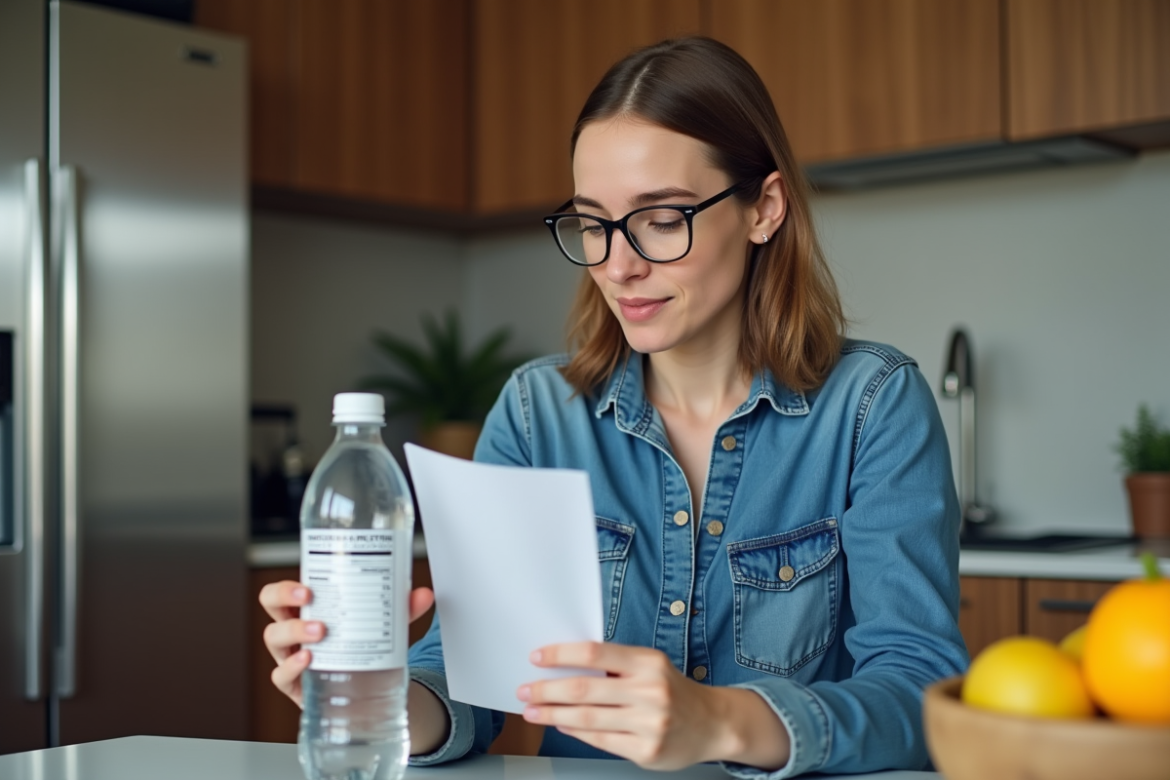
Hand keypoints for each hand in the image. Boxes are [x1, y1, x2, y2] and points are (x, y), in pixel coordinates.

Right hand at [258, 580, 434, 707]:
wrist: (362, 692)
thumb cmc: (358, 649)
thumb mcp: (379, 626)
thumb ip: (402, 610)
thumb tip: (424, 595)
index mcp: (308, 608)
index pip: (284, 590)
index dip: (287, 585)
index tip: (309, 584)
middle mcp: (293, 629)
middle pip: (270, 605)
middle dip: (283, 597)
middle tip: (309, 597)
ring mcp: (290, 655)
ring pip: (273, 638)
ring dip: (294, 630)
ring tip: (321, 631)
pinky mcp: (294, 684)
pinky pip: (280, 675)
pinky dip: (291, 667)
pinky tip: (308, 660)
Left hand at [513, 642, 712, 768]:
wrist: (713, 724)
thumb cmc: (673, 690)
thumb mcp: (649, 666)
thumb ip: (613, 666)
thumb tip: (563, 667)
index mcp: (648, 662)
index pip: (594, 653)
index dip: (560, 655)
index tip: (537, 658)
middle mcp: (650, 691)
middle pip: (584, 689)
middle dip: (547, 690)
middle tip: (525, 690)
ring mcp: (649, 723)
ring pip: (587, 718)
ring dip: (552, 714)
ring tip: (533, 710)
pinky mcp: (646, 750)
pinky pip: (599, 740)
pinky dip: (575, 731)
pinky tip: (561, 724)